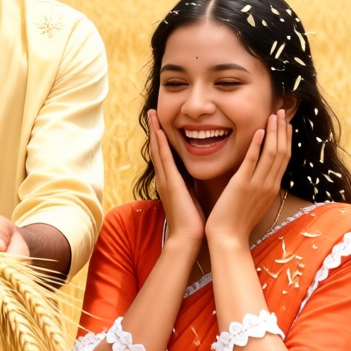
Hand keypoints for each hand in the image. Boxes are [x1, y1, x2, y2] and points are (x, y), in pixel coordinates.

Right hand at [148, 110, 204, 245]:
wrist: (187, 238)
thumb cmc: (192, 222)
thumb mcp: (192, 197)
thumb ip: (192, 184)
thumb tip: (198, 174)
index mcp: (170, 182)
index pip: (164, 155)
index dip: (161, 138)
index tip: (161, 122)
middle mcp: (164, 178)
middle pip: (157, 149)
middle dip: (154, 130)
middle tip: (152, 111)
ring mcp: (165, 180)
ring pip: (158, 150)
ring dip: (154, 131)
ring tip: (152, 114)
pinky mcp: (171, 183)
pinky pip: (164, 159)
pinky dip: (160, 144)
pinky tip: (159, 131)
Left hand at [205, 110, 290, 245]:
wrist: (228, 238)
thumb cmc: (236, 222)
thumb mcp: (253, 201)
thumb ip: (257, 185)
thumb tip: (255, 172)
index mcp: (271, 188)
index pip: (284, 158)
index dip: (285, 139)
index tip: (285, 123)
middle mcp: (269, 184)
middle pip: (282, 152)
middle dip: (282, 130)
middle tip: (281, 112)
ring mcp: (257, 184)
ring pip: (271, 153)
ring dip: (273, 132)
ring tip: (273, 115)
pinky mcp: (242, 185)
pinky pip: (252, 161)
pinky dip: (256, 145)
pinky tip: (258, 131)